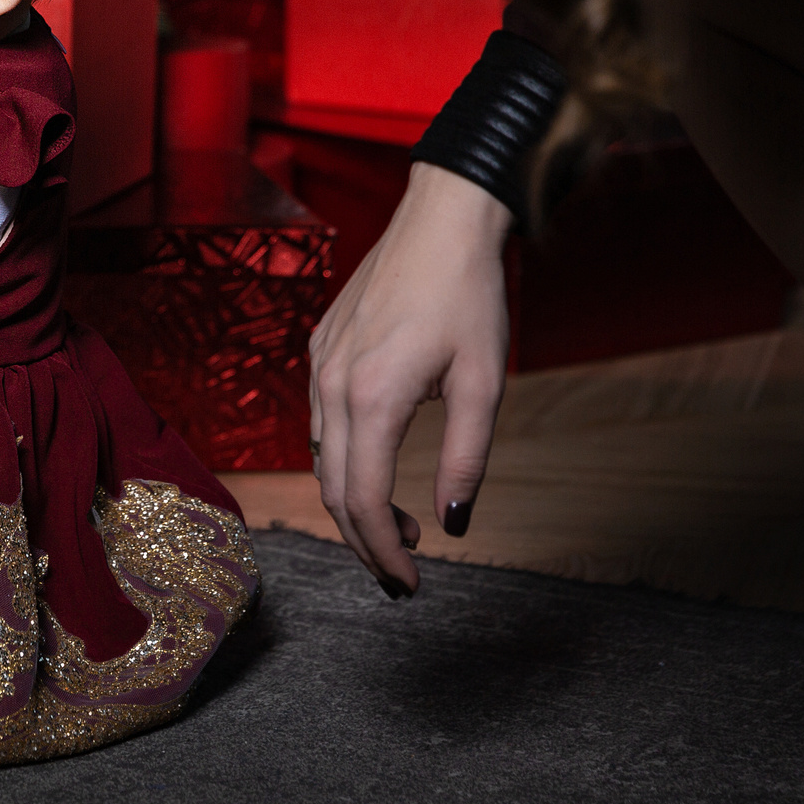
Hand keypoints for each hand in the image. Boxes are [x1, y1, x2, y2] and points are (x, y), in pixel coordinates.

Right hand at [308, 162, 513, 596]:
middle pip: (333, 491)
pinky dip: (345, 462)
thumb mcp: (485, 382)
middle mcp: (331, 386)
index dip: (385, 554)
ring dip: (355, 504)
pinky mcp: (320, 349)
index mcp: (370, 398)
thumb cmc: (468, 295)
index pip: (364, 502)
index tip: (412, 585)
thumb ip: (468, 458)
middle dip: (365, 543)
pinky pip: (320, 423)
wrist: (440, 218)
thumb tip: (453, 524)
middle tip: (401, 576)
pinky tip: (378, 465)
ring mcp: (318, 366)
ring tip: (401, 528)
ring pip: (322, 460)